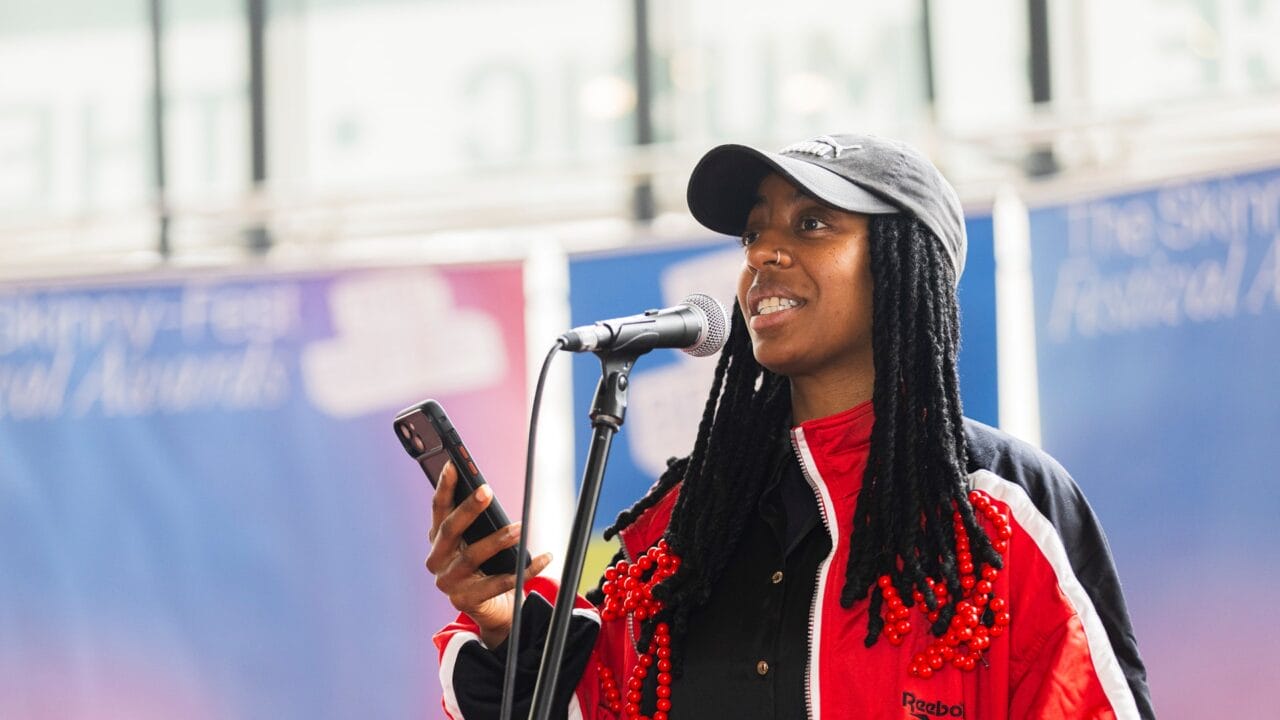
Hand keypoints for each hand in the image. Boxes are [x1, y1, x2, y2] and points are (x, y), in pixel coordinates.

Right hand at [425, 460, 552, 647]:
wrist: (491, 610)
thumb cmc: (486, 567)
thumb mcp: (478, 541)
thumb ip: (478, 521)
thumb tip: (487, 490)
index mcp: (437, 540)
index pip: (438, 509)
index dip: (444, 486)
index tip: (454, 464)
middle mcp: (437, 560)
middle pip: (450, 530)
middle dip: (469, 508)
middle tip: (487, 490)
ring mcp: (449, 583)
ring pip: (472, 556)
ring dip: (497, 540)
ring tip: (519, 528)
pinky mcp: (466, 601)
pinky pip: (498, 583)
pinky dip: (523, 570)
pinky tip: (542, 558)